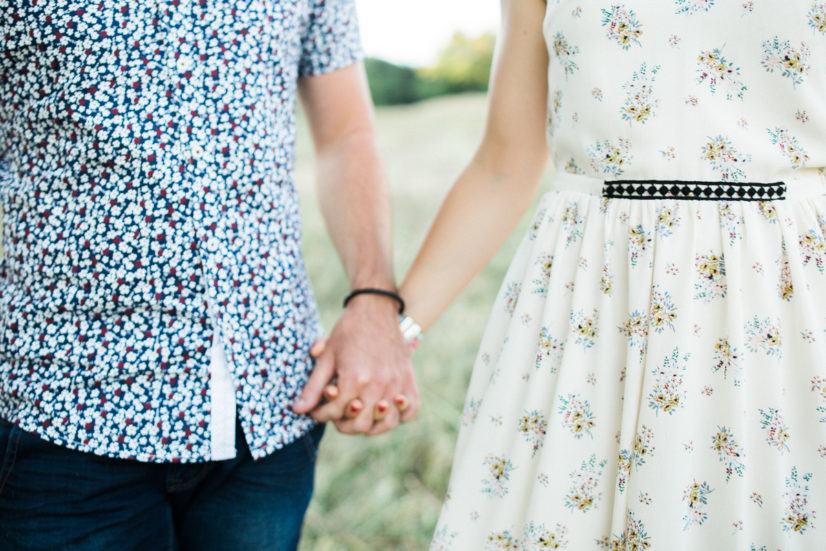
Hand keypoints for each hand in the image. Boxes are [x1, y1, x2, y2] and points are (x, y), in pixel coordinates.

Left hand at [293, 297, 419, 434]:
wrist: (376, 308)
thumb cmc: (348, 330)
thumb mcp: (327, 357)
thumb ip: (313, 387)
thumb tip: (297, 410)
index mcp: (355, 379)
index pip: (335, 412)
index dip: (321, 414)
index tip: (315, 410)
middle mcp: (378, 385)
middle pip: (360, 424)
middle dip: (342, 424)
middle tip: (335, 415)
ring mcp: (396, 383)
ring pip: (385, 422)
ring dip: (370, 425)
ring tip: (359, 417)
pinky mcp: (408, 378)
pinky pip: (410, 408)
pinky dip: (400, 414)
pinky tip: (387, 410)